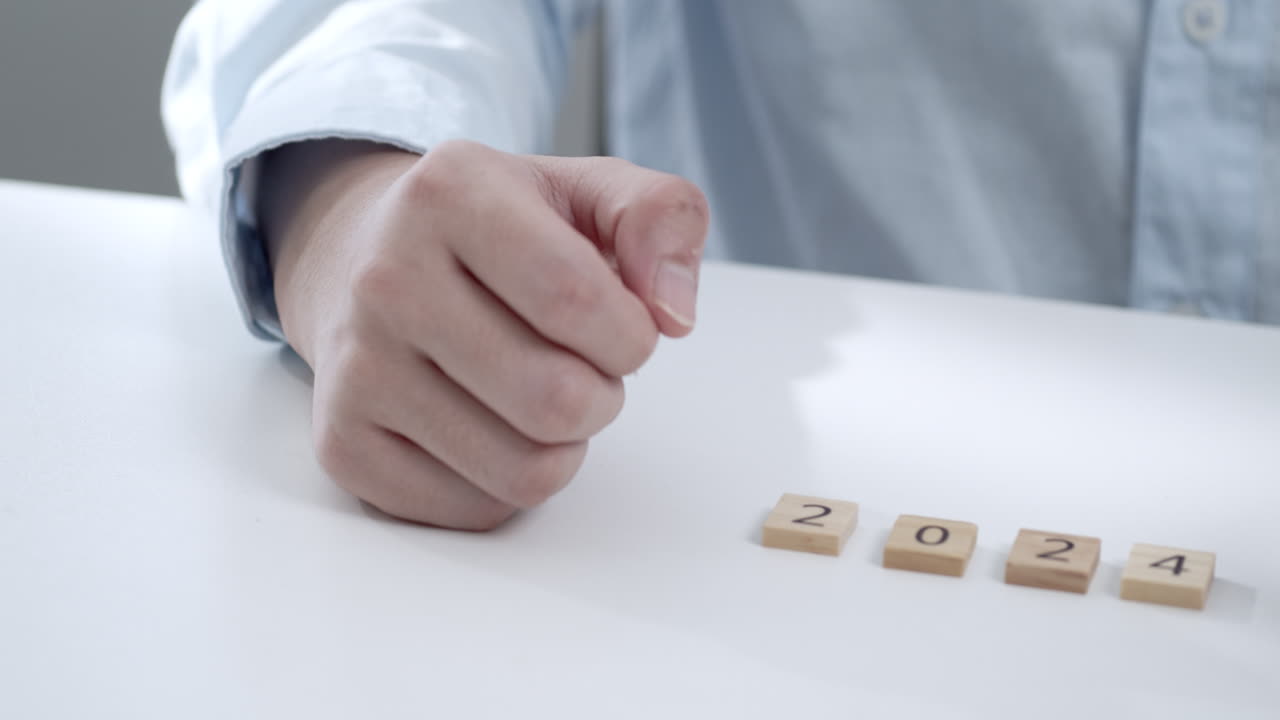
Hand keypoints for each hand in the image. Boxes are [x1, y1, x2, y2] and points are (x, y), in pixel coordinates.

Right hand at [259, 139, 707, 528]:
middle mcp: (385, 278)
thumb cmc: (500, 233)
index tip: (625, 324)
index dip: (632, 334)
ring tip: (541, 393)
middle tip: (583, 365)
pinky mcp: (343, 444)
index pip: (577, 300)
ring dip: (564, 446)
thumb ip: (662, 218)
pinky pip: (478, 510)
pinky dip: (511, 483)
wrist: (365, 260)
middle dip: (603, 395)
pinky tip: (491, 425)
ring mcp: (355, 368)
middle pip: (556, 400)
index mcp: (449, 192)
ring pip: (524, 472)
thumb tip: (672, 312)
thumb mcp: (590, 191)